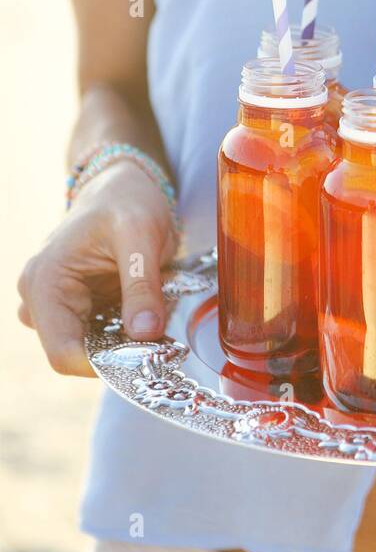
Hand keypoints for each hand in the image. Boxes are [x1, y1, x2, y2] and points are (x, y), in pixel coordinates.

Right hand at [17, 161, 177, 376]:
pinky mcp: (74, 309)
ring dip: (123, 342)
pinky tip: (146, 312)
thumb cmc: (125, 201)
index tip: (147, 355)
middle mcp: (39, 299)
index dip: (105, 363)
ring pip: (89, 348)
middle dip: (118, 352)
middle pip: (76, 355)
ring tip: (155, 315)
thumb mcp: (141, 234)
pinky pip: (98, 336)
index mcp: (44, 281)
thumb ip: (142, 285)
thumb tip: (145, 334)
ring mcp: (55, 306)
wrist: (123, 187)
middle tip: (161, 337)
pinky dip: (124, 333)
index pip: (63, 352)